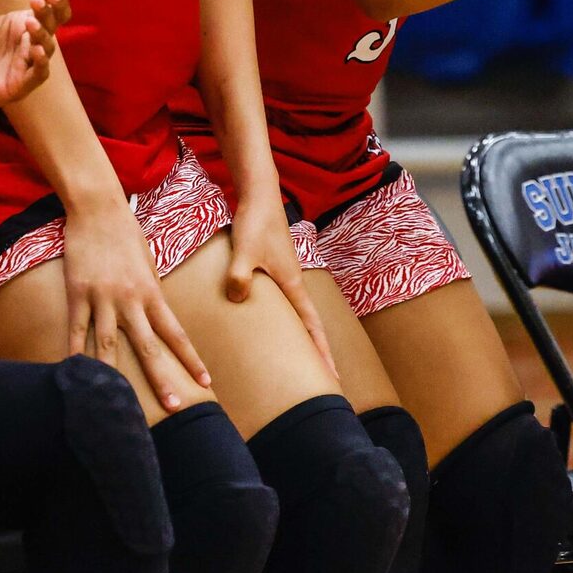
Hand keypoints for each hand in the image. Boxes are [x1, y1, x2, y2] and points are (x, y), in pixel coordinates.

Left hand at [0, 0, 62, 140]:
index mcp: (17, 26)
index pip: (49, 12)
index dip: (55, 3)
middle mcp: (25, 44)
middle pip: (53, 27)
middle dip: (51, 14)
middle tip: (36, 3)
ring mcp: (23, 65)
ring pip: (48, 48)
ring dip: (44, 35)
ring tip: (30, 23)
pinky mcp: (19, 85)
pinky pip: (39, 74)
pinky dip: (42, 62)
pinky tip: (36, 50)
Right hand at [64, 191, 210, 410]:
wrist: (98, 208)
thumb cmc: (126, 234)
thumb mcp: (148, 264)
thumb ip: (151, 293)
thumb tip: (157, 317)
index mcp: (152, 292)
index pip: (176, 332)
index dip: (191, 358)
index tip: (205, 380)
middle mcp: (130, 299)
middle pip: (149, 346)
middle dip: (162, 378)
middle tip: (174, 406)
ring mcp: (103, 298)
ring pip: (110, 344)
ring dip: (116, 376)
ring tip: (118, 403)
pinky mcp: (78, 293)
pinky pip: (76, 329)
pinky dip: (75, 353)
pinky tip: (75, 374)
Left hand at [224, 187, 336, 378]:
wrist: (259, 195)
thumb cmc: (255, 222)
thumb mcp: (244, 250)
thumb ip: (239, 275)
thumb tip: (239, 300)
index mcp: (292, 284)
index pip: (311, 326)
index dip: (322, 352)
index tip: (332, 376)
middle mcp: (293, 283)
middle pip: (309, 324)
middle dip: (317, 351)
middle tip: (323, 378)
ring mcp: (284, 275)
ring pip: (296, 313)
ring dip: (301, 335)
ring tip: (299, 358)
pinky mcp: (272, 268)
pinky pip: (281, 301)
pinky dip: (282, 318)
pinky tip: (268, 324)